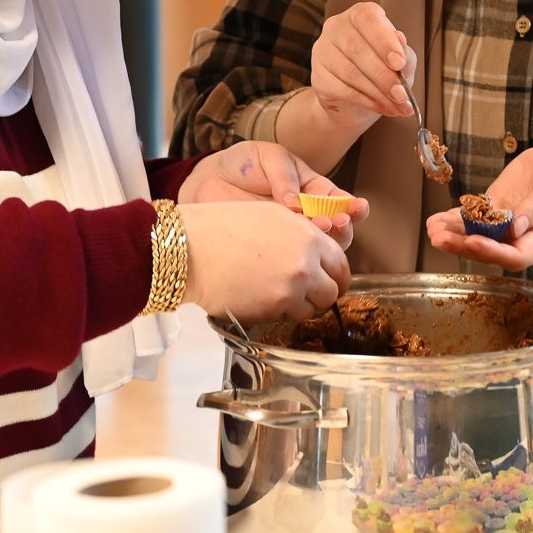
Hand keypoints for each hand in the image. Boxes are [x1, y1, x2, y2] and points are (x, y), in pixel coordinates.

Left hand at [178, 141, 366, 248]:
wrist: (208, 180)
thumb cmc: (244, 164)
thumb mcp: (270, 157)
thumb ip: (285, 176)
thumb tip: (295, 202)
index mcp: (313, 191)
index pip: (339, 202)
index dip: (353, 207)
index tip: (357, 208)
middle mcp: (307, 217)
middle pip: (336, 231)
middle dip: (342, 228)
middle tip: (337, 223)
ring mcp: (289, 237)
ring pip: (316, 251)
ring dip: (322, 245)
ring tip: (318, 232)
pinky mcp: (270, 253)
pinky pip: (288, 262)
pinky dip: (293, 260)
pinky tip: (291, 253)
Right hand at [181, 201, 351, 322]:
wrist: (191, 249)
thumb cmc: (223, 227)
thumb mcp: (273, 216)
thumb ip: (303, 234)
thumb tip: (319, 252)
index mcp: (309, 237)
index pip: (341, 264)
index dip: (336, 274)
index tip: (329, 280)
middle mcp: (305, 265)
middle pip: (332, 292)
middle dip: (322, 294)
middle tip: (307, 293)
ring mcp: (290, 291)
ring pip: (312, 309)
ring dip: (300, 305)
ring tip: (277, 293)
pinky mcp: (272, 311)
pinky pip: (287, 317)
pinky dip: (279, 312)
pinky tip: (260, 297)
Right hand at [309, 1, 415, 129]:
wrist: (358, 98)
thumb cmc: (383, 69)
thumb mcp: (402, 60)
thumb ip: (404, 52)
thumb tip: (401, 42)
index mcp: (360, 15)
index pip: (367, 19)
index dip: (384, 41)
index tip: (399, 63)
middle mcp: (337, 27)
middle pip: (357, 49)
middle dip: (384, 76)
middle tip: (402, 95)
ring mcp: (323, 51)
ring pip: (350, 72)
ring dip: (378, 93)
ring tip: (397, 105)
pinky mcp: (318, 76)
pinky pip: (342, 90)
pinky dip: (366, 101)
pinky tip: (381, 107)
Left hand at [426, 141, 532, 269]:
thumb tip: (516, 227)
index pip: (517, 255)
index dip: (494, 252)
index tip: (473, 241)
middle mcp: (523, 236)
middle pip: (490, 251)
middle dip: (463, 246)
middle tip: (440, 237)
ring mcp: (506, 223)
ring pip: (476, 237)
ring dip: (453, 236)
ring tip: (432, 229)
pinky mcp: (496, 207)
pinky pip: (472, 219)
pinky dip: (453, 220)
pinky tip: (435, 220)